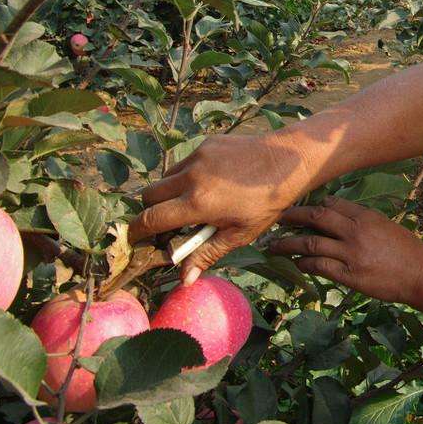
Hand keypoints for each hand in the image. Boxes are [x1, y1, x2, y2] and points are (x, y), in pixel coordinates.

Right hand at [127, 133, 315, 282]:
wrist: (287, 162)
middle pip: (148, 196)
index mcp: (197, 204)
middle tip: (167, 224)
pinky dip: (187, 176)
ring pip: (165, 178)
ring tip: (192, 203)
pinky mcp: (206, 144)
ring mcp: (197, 157)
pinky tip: (210, 183)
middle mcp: (191, 177)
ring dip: (168, 193)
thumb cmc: (266, 202)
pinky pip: (184, 163)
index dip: (137, 232)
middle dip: (151, 212)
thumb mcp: (240, 234)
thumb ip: (206, 254)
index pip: (150, 220)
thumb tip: (184, 279)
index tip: (136, 240)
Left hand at [268, 196, 422, 304]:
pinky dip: (304, 264)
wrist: (421, 275)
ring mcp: (351, 254)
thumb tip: (338, 219)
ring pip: (310, 244)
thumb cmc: (407, 250)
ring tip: (273, 246)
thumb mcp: (385, 226)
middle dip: (291, 217)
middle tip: (276, 218)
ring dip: (288, 244)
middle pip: (315, 218)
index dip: (312, 206)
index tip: (299, 209)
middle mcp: (355, 232)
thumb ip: (362, 222)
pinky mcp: (349, 276)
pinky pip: (319, 267)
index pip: (330, 204)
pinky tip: (296, 263)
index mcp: (365, 217)